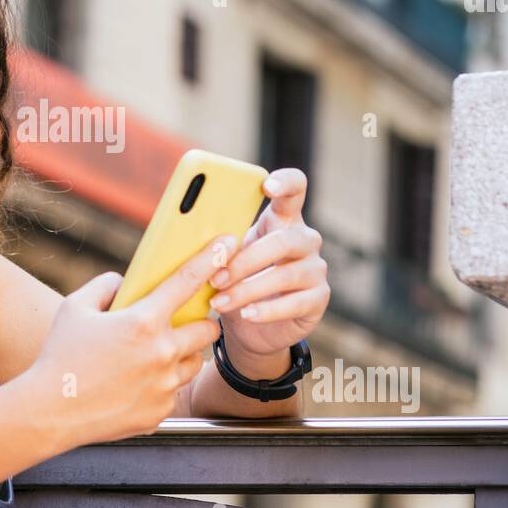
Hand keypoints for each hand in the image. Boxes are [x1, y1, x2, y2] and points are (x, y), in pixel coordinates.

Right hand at [24, 235, 236, 450]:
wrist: (49, 412)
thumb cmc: (59, 356)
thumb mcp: (74, 307)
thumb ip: (104, 286)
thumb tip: (122, 283)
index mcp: (143, 322)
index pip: (187, 281)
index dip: (211, 259)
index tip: (228, 243)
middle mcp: (161, 353)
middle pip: (208, 330)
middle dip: (201, 323)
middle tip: (181, 324)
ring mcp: (164, 386)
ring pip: (195, 362)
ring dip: (185, 354)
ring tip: (155, 356)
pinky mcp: (160, 412)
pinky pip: (174, 392)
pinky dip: (163, 385)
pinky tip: (135, 385)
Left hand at [208, 168, 328, 357]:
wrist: (254, 325)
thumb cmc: (237, 280)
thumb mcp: (227, 257)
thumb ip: (219, 243)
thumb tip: (187, 237)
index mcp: (282, 219)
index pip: (295, 189)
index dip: (285, 182)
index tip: (266, 184)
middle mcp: (305, 239)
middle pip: (283, 240)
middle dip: (245, 260)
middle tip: (214, 278)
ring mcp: (316, 269)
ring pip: (285, 275)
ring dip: (248, 290)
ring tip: (219, 302)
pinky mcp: (319, 298)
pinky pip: (294, 303)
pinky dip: (266, 310)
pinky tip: (246, 314)